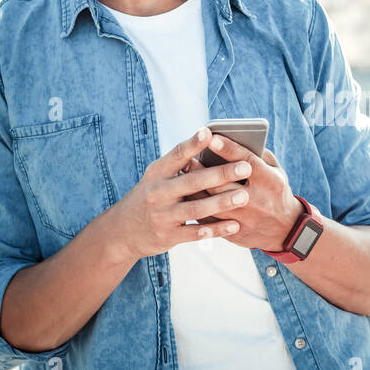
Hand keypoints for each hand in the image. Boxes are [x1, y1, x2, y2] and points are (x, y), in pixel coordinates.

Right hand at [109, 127, 257, 258]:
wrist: (124, 231)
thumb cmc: (151, 197)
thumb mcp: (157, 178)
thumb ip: (180, 166)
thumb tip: (211, 142)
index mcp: (157, 173)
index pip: (177, 155)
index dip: (193, 144)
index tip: (209, 132)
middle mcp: (158, 192)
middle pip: (192, 181)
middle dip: (221, 174)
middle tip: (245, 167)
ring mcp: (162, 215)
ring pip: (196, 208)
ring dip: (222, 202)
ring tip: (244, 196)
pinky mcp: (167, 236)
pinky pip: (195, 233)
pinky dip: (215, 229)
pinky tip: (234, 225)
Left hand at [178, 137, 296, 251]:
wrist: (286, 231)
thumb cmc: (277, 193)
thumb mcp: (277, 172)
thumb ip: (260, 156)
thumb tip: (237, 140)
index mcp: (270, 182)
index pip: (247, 162)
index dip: (228, 149)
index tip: (212, 138)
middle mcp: (258, 201)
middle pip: (223, 185)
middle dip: (203, 171)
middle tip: (188, 159)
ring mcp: (246, 220)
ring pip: (212, 205)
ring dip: (195, 190)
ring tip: (183, 177)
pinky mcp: (236, 233)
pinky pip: (210, 221)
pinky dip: (197, 208)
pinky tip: (187, 196)